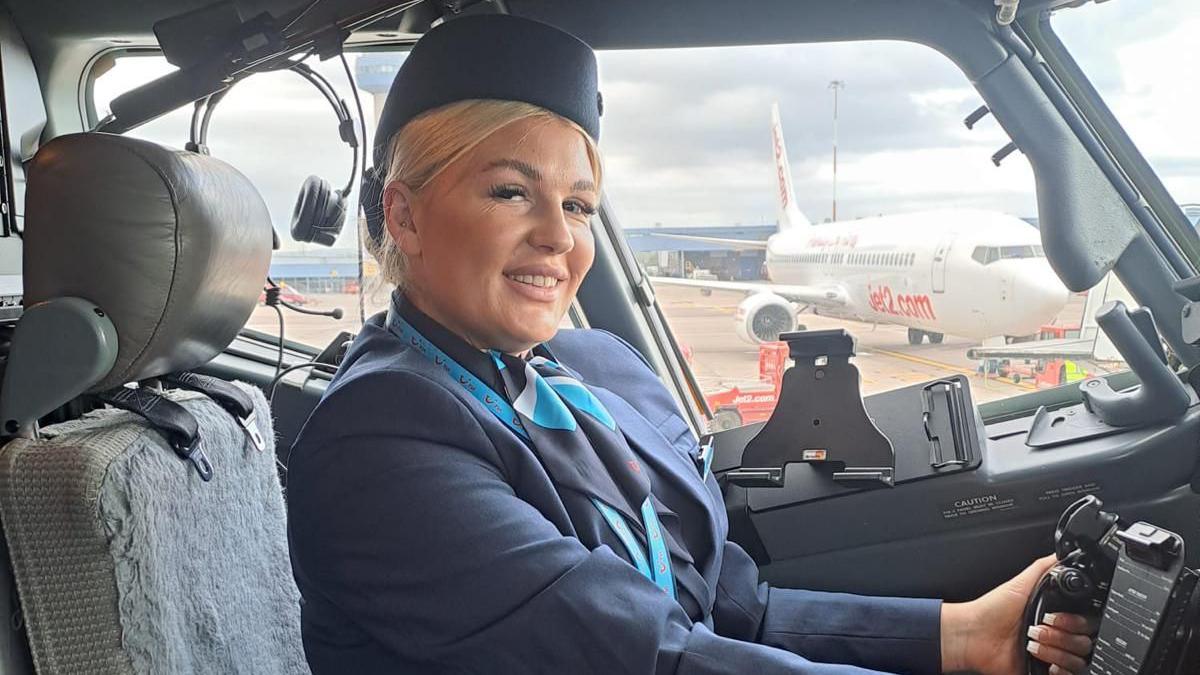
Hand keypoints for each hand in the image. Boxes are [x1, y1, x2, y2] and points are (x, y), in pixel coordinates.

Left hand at [941, 555, 1095, 674]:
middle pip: (1085, 642)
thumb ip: (1044, 568)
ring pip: (1077, 660)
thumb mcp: (1021, 583)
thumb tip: (1062, 554)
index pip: (1086, 622)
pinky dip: (1060, 669)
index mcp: (1056, 615)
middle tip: (1038, 628)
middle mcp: (1058, 636)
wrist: (974, 635)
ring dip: (1055, 650)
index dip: (1076, 621)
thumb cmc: (992, 610)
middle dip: (1061, 635)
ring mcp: (1053, 655)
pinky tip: (1044, 661)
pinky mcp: (1045, 671)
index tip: (1055, 616)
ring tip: (1032, 643)